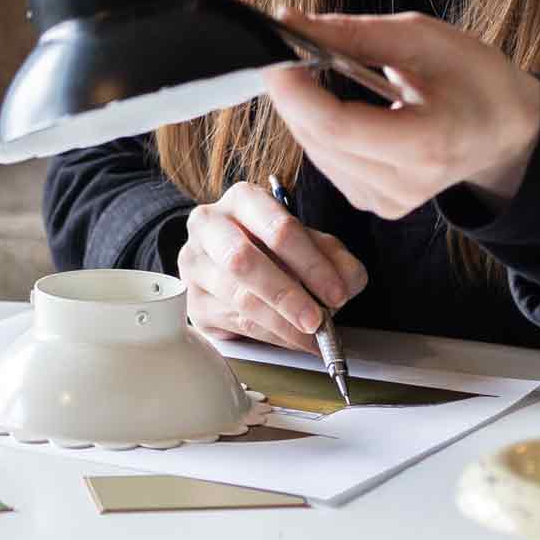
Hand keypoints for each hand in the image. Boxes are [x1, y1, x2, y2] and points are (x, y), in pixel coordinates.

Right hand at [177, 179, 366, 350]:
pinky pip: (234, 323)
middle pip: (243, 260)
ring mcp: (196, 265)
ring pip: (238, 297)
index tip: (336, 292)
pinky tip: (292, 339)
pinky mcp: (194, 302)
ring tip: (310, 336)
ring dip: (281, 322)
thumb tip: (346, 283)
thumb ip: (334, 257)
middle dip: (287, 295)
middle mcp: (210, 226)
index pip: (277, 227)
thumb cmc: (272, 247)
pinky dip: (270, 336)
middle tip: (317, 320)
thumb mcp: (310, 242)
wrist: (231, 262)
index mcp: (243, 200)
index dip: (311, 263)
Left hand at [264, 9, 539, 217]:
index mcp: (428, 144)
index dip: (295, 91)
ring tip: (313, 72)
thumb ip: (353, 33)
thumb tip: (289, 23)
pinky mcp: (376, 205)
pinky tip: (333, 104)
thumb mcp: (423, 39)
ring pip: (316, 153)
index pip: (337, 127)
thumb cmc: (475, 78)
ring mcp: (389, 202)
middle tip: (284, 50)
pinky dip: (319, 129)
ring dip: (303, 110)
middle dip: (292, 94)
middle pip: (319, 140)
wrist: (505, 128)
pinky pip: (327, 163)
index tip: (273, 53)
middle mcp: (405, 185)